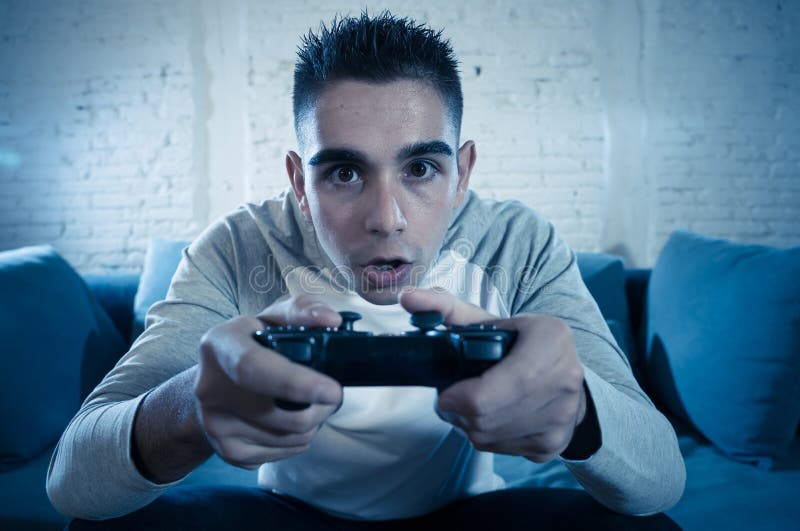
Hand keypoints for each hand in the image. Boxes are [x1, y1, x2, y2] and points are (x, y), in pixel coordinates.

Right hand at [194, 295, 343, 468]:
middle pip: (281, 414)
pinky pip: (282, 453)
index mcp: (220, 346)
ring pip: (289, 437)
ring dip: (313, 423)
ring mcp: (215, 425)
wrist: (211, 384)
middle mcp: (210, 388)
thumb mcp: (269, 318)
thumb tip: (331, 320)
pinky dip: (298, 439)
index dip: (295, 383)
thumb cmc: (250, 346)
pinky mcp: (226, 451)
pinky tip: (291, 419)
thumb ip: (302, 310)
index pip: (253, 368)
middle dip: (321, 408)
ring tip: (310, 403)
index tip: (332, 390)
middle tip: (333, 394)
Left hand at [399, 287, 587, 462]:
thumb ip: (443, 307)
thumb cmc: (517, 345)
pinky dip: (486, 437)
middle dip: (458, 411)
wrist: (563, 376)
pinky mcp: (553, 444)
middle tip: (449, 398)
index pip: (504, 384)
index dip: (464, 396)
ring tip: (468, 404)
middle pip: (489, 416)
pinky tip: (488, 417)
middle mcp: (565, 379)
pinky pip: (501, 449)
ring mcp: (562, 416)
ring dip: (469, 424)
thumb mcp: (485, 321)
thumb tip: (408, 298)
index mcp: (551, 338)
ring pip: (491, 436)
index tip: (445, 392)